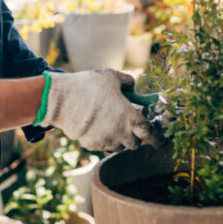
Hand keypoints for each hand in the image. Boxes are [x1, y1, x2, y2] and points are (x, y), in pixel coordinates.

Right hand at [39, 69, 162, 150]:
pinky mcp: (91, 145)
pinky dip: (103, 140)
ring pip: (118, 147)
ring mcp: (105, 141)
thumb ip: (127, 82)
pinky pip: (102, 146)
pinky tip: (96, 128)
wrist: (62, 100)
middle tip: (130, 129)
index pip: (149, 133)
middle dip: (135, 138)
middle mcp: (120, 133)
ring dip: (119, 140)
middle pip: (135, 144)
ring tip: (112, 127)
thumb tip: (133, 87)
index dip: (157, 139)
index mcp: (129, 117)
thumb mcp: (112, 76)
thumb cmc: (89, 86)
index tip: (160, 141)